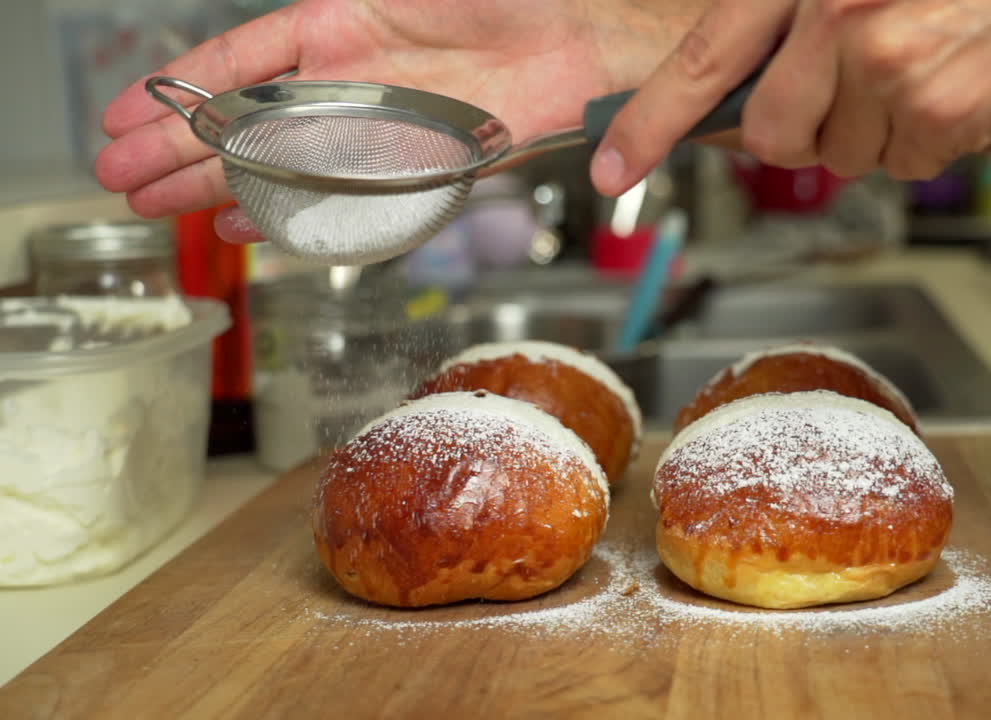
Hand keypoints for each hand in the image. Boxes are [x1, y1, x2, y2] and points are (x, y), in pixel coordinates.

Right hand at [95, 0, 696, 240]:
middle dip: (179, 152)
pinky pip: (337, 196)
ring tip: (163, 213)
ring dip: (219, 190)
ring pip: (277, 165)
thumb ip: (347, 11)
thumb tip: (301, 16)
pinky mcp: (411, 167)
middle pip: (244, 123)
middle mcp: (347, 81)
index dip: (176, 92)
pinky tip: (248, 230)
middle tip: (121, 184)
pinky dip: (292, 215)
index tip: (122, 117)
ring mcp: (375, 128)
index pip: (236, 61)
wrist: (585, 46)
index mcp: (337, 24)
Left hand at [590, 0, 990, 195]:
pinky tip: (966, 87)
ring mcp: (882, 57)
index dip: (650, 120)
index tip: (611, 164)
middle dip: (813, 130)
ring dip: (882, 132)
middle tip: (872, 89)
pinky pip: (902, 164)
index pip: (705, 58)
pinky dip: (933, 142)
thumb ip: (794, 35)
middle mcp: (833, 5)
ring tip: (934, 70)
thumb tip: (733, 112)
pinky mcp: (933, 106)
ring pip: (841, 155)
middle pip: (772, 134)